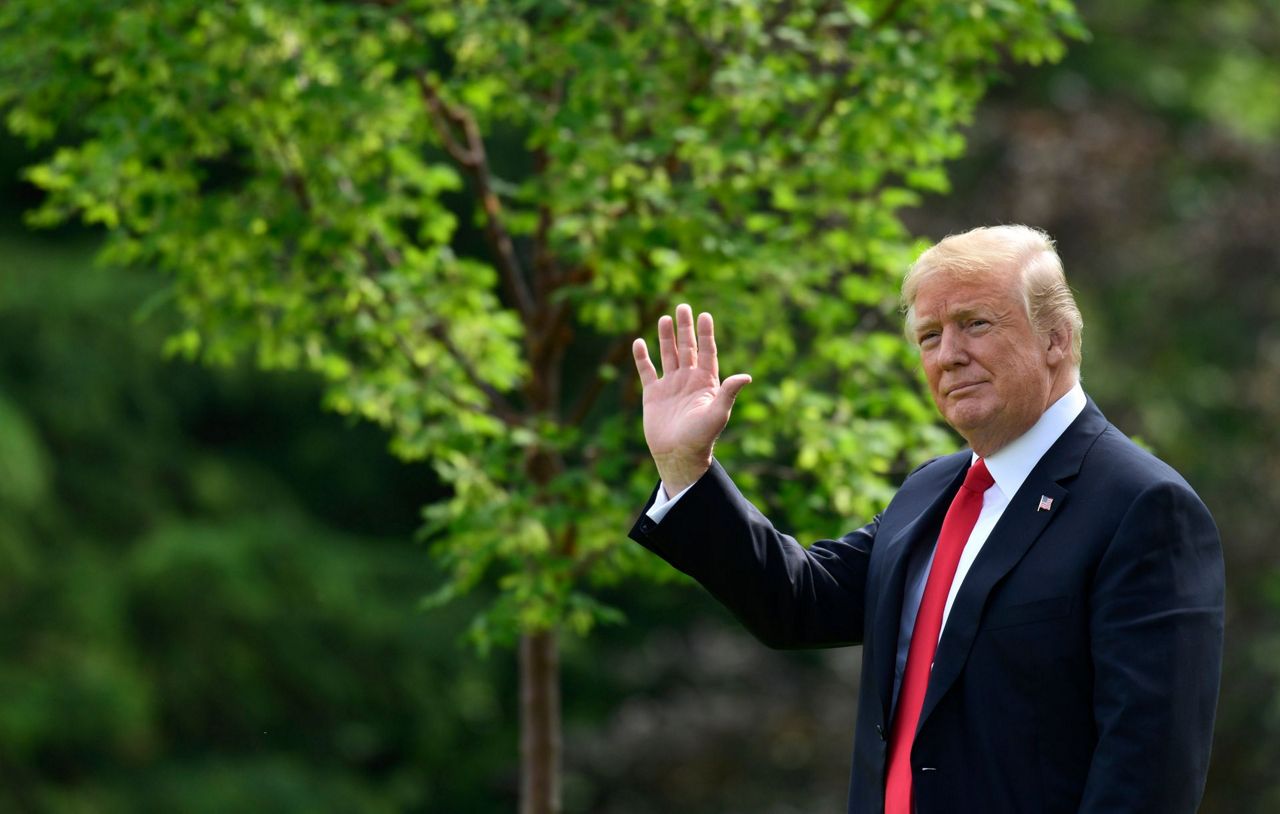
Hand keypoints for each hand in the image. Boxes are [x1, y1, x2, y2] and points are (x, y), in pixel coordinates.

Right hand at [632, 303, 751, 493]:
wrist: (678, 455)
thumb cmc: (701, 437)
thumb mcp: (718, 413)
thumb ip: (729, 392)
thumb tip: (746, 376)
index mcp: (706, 382)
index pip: (706, 351)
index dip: (706, 334)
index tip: (705, 315)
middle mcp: (688, 380)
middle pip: (687, 348)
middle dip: (685, 328)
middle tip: (683, 306)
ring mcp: (670, 386)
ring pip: (667, 355)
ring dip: (666, 337)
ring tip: (664, 318)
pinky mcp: (653, 394)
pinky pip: (646, 371)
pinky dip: (642, 357)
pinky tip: (639, 342)